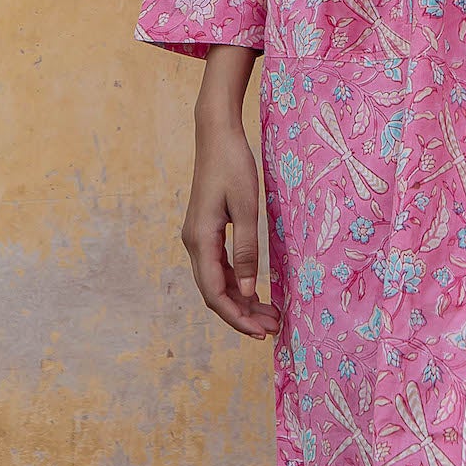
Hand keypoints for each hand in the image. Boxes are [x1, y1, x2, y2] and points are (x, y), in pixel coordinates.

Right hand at [183, 50, 278, 338]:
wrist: (216, 133)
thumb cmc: (233, 164)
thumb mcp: (246, 206)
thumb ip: (247, 249)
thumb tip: (247, 291)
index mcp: (200, 239)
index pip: (214, 292)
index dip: (236, 317)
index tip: (261, 332)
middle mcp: (193, 243)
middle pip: (214, 292)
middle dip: (241, 314)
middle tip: (272, 329)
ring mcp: (197, 237)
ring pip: (216, 281)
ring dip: (240, 300)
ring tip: (269, 315)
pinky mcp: (205, 229)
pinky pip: (218, 266)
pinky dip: (236, 282)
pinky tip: (254, 291)